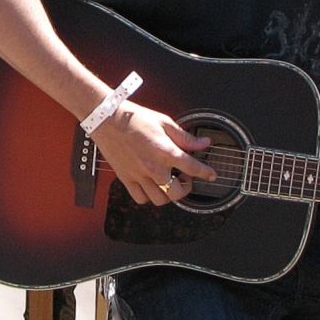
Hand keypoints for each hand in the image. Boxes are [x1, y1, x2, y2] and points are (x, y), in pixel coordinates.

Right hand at [93, 100, 214, 205]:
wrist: (107, 120)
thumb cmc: (133, 119)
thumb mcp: (164, 122)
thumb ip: (185, 137)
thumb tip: (203, 143)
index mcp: (165, 151)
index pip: (193, 168)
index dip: (206, 173)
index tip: (211, 175)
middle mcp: (153, 167)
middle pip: (177, 193)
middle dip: (185, 188)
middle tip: (184, 177)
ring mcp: (138, 175)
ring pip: (159, 200)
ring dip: (168, 194)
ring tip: (168, 182)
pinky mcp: (126, 179)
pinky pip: (140, 198)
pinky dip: (148, 196)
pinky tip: (151, 186)